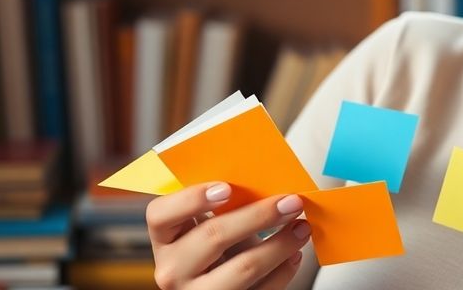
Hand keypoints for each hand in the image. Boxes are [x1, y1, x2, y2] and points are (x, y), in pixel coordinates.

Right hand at [146, 182, 311, 288]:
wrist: (218, 288)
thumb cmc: (217, 249)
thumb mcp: (211, 226)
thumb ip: (227, 207)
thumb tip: (271, 183)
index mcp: (165, 238)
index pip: (160, 214)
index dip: (192, 199)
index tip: (227, 188)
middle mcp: (173, 269)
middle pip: (213, 236)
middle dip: (259, 216)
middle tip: (291, 203)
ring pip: (242, 269)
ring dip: (279, 245)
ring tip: (301, 228)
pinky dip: (283, 272)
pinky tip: (294, 256)